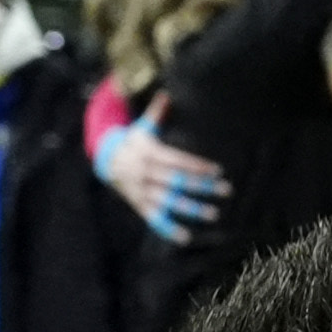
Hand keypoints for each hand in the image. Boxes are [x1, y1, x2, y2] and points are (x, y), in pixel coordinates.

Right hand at [94, 117, 224, 235]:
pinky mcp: (138, 204)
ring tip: (213, 213)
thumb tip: (166, 93)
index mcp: (149, 153)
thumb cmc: (132, 141)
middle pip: (177, 181)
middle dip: (202, 187)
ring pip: (168, 201)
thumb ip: (156, 113)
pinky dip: (168, 228)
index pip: (177, 161)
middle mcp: (145, 173)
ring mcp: (141, 190)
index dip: (197, 166)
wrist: (105, 160)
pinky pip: (154, 218)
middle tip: (226, 190)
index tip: (217, 170)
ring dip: (190, 208)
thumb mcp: (142, 127)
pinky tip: (185, 237)